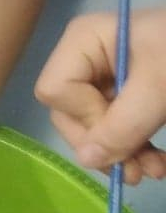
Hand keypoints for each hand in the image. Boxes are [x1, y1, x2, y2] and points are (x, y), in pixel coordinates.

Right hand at [35, 8, 165, 183]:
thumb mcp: (160, 87)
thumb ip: (124, 124)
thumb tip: (87, 161)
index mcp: (84, 40)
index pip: (57, 90)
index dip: (85, 117)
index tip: (125, 130)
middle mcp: (85, 57)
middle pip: (70, 112)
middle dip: (105, 145)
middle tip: (138, 171)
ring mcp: (104, 75)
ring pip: (92, 126)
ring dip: (122, 153)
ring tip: (153, 170)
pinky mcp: (125, 92)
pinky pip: (114, 126)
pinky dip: (134, 147)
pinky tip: (155, 162)